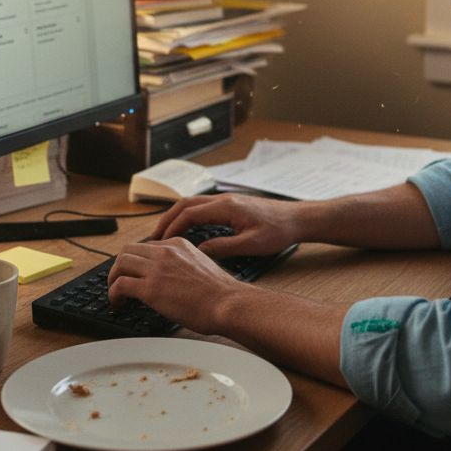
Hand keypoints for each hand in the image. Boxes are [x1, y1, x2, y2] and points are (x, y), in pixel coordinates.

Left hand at [107, 238, 245, 334]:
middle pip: (128, 250)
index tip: (134, 272)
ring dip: (112, 278)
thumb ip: (182, 265)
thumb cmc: (220, 292)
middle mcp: (165, 252)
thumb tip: (171, 278)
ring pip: (120, 264)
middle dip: (120, 266)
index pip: (146, 246)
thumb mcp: (200, 265)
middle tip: (118, 280)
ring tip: (115, 293)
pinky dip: (113, 294)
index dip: (136, 261)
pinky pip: (120, 285)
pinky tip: (118, 303)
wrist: (227, 303)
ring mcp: (156, 269)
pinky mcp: (151, 289)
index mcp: (178, 244)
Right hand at [153, 193, 300, 257]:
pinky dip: (188, 216)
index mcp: (225, 207)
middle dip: (166, 220)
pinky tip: (186, 230)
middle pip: (184, 204)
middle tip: (153, 238)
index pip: (188, 214)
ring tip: (164, 235)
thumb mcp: (251, 245)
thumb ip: (224, 247)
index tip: (159, 242)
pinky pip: (202, 207)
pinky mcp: (231, 205)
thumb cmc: (279, 230)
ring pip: (192, 204)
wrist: (298, 219)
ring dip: (176, 217)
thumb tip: (200, 251)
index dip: (171, 228)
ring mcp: (226, 200)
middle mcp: (223, 200)